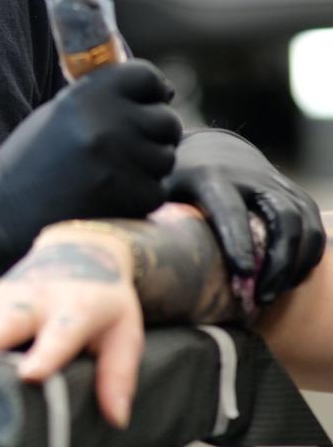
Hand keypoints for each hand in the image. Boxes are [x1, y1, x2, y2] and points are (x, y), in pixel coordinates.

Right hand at [0, 59, 180, 273]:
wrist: (3, 210)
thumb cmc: (34, 158)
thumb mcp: (61, 111)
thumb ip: (105, 97)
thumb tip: (164, 91)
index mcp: (88, 95)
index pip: (147, 77)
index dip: (152, 90)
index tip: (148, 102)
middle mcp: (107, 124)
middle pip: (167, 120)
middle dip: (155, 132)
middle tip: (131, 144)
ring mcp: (120, 163)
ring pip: (166, 157)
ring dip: (149, 165)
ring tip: (113, 172)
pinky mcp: (129, 199)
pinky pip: (157, 190)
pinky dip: (141, 194)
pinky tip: (112, 194)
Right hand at [0, 225, 143, 427]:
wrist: (79, 250)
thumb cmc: (104, 301)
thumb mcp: (126, 332)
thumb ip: (120, 374)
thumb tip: (117, 418)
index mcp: (74, 311)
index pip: (62, 334)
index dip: (47, 354)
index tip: (31, 374)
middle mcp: (34, 303)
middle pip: (6, 321)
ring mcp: (4, 302)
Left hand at [164, 130, 325, 303]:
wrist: (210, 149)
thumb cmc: (176, 182)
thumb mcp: (159, 192)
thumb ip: (152, 218)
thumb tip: (133, 256)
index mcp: (211, 176)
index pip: (230, 209)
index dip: (239, 241)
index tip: (243, 274)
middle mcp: (251, 177)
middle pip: (280, 218)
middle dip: (276, 262)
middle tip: (259, 297)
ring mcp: (277, 184)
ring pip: (303, 223)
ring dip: (294, 263)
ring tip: (271, 295)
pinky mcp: (293, 193)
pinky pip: (313, 225)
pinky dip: (308, 255)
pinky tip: (289, 280)